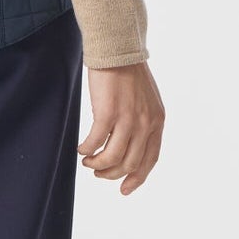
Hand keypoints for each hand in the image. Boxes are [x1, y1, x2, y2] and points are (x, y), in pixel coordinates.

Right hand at [78, 63, 164, 195]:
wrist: (118, 50)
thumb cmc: (128, 74)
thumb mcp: (145, 101)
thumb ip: (143, 123)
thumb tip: (129, 146)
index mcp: (157, 122)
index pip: (150, 160)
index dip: (137, 179)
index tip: (123, 189)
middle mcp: (145, 124)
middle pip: (129, 164)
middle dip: (111, 174)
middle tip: (97, 172)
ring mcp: (127, 119)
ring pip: (112, 159)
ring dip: (97, 165)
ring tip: (88, 161)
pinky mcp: (107, 113)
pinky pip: (95, 143)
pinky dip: (87, 150)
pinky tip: (81, 149)